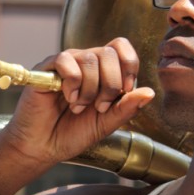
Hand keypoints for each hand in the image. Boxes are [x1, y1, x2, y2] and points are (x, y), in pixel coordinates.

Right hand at [3, 38, 154, 166]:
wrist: (43, 147)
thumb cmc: (72, 134)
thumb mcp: (107, 124)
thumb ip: (127, 108)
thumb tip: (149, 92)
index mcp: (103, 72)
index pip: (121, 47)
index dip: (129, 65)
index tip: (124, 91)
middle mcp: (85, 64)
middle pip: (109, 52)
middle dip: (110, 84)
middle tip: (100, 106)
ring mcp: (66, 64)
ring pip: (89, 58)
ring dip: (90, 89)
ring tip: (79, 106)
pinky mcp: (46, 68)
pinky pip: (66, 60)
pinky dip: (72, 82)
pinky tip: (68, 98)